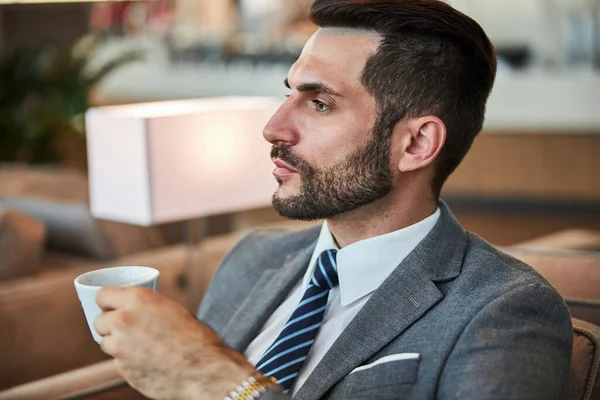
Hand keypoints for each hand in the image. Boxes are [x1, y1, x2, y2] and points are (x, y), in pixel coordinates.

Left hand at [94, 287, 256, 399]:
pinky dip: (127, 361)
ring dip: (116, 343)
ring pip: (106, 343)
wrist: (203, 368)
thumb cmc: (194, 337)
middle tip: (124, 327)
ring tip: (138, 345)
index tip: (108, 305)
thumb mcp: (170, 309)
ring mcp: (120, 347)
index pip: (102, 295)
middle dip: (109, 323)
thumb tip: (130, 310)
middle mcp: (124, 320)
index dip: (105, 301)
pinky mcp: (122, 369)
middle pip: (99, 320)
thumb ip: (145, 308)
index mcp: (138, 299)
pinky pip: (118, 362)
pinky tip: (146, 360)